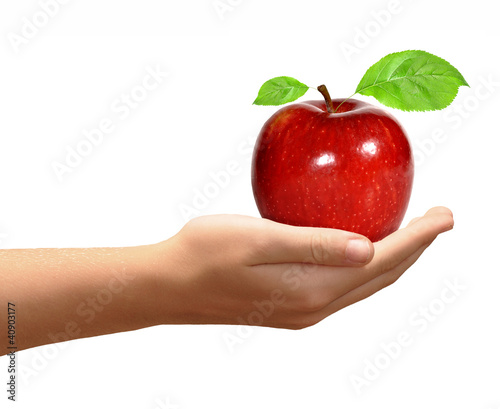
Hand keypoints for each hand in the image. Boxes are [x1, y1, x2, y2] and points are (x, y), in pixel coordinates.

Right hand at [151, 207, 453, 328]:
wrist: (168, 285)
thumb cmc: (205, 253)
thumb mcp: (257, 240)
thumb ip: (313, 245)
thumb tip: (368, 247)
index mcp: (311, 289)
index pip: (382, 261)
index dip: (418, 239)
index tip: (445, 215)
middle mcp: (313, 306)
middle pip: (380, 277)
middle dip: (414, 249)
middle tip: (437, 220)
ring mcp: (302, 309)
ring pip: (363, 284)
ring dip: (392, 260)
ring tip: (411, 236)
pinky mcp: (289, 305)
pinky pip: (343, 285)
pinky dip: (364, 266)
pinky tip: (360, 249)